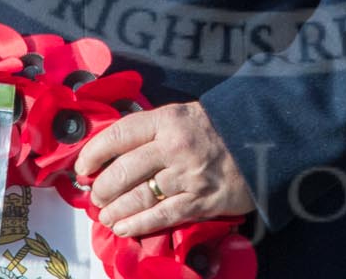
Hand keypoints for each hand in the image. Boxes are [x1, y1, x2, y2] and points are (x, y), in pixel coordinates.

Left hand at [75, 102, 254, 238]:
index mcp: (167, 120)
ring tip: (105, 216)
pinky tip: (124, 229)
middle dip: (103, 188)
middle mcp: (174, 146)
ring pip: (138, 197)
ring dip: (115, 210)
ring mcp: (187, 176)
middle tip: (95, 197)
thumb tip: (111, 151)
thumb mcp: (181, 116)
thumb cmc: (215, 128)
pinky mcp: (200, 201)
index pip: (119, 135)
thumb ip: (150, 131)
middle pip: (124, 171)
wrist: (262, 140)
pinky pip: (161, 216)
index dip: (94, 153)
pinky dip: (138, 225)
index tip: (83, 167)